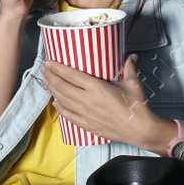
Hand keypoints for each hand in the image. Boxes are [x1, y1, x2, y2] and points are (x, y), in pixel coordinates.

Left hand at [43, 56, 172, 152]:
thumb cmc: (136, 106)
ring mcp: (85, 113)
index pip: (72, 75)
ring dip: (52, 91)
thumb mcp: (133, 83)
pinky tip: (55, 103)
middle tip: (44, 69)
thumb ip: (129, 68)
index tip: (49, 62)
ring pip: (63, 100)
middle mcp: (87, 100)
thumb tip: (131, 56)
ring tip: (45, 82)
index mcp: (97, 88)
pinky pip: (69, 115)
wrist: (139, 129)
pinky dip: (60, 108)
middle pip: (63, 87)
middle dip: (51, 77)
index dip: (58, 68)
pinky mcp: (87, 124)